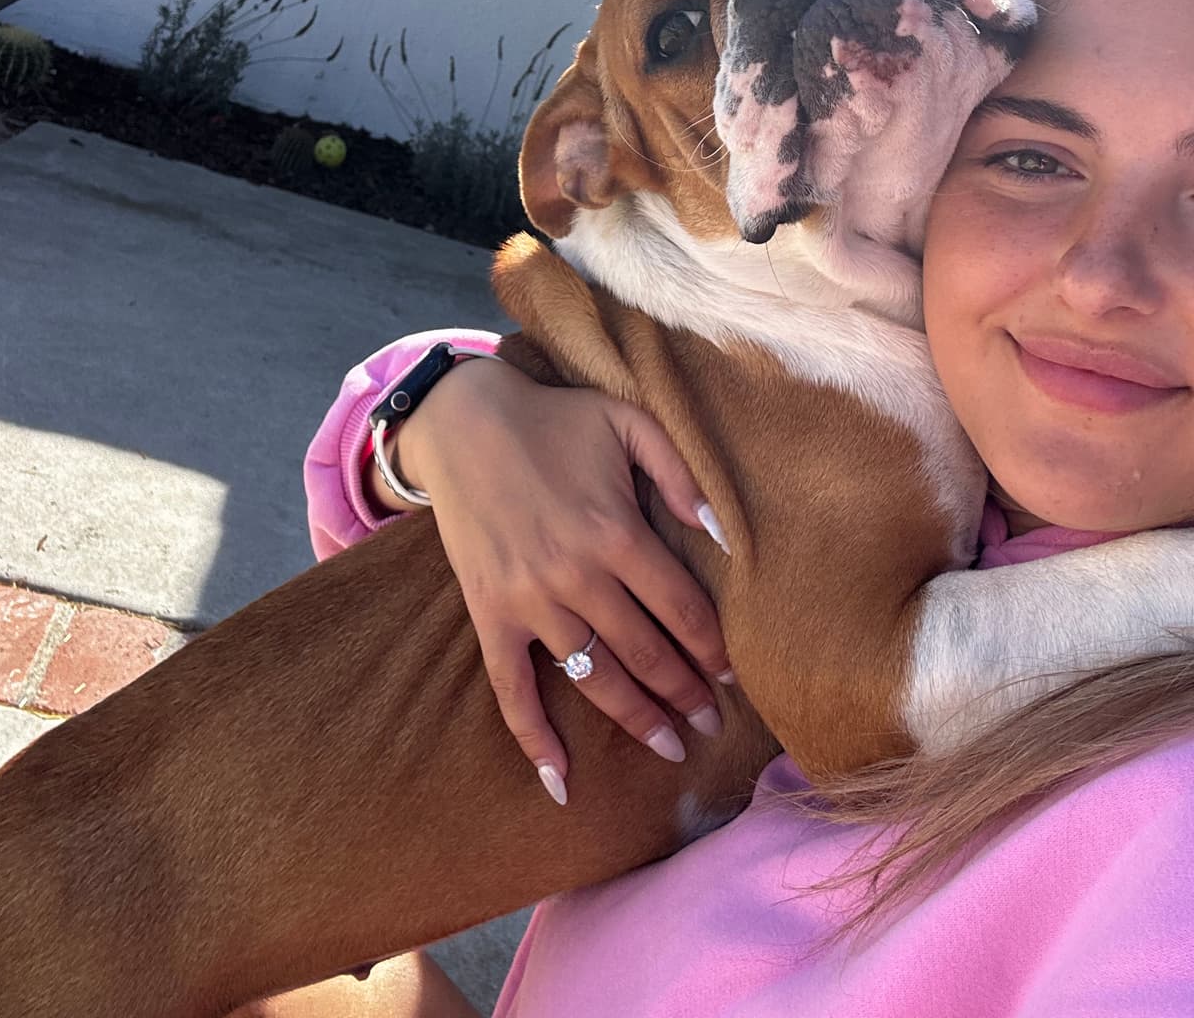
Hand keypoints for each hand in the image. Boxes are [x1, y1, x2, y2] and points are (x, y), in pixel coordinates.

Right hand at [394, 359, 732, 803]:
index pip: (681, 609)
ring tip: (670, 746)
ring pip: (594, 676)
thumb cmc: (556, 418)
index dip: (713, 648)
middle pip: (646, 651)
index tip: (734, 674)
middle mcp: (576, 574)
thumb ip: (680, 474)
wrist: (463, 419)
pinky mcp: (489, 612)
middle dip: (686, 693)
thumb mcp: (629, 422)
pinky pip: (511, 687)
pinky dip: (534, 738)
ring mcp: (528, 599)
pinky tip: (560, 781)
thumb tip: (724, 536)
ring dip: (636, 717)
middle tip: (714, 723)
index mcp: (616, 531)